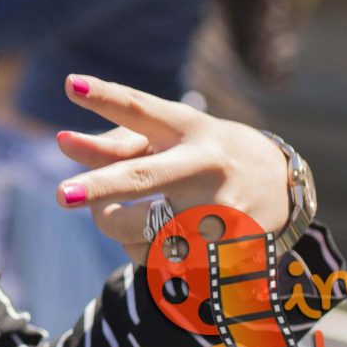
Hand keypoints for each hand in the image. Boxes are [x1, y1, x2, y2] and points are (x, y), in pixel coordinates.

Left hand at [48, 74, 291, 264]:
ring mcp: (218, 212)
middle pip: (143, 178)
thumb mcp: (168, 137)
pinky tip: (165, 238)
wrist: (284, 188)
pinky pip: (156, 261)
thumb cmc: (206, 153)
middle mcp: (205, 167)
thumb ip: (114, 143)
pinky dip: (144, 252)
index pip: (141, 109)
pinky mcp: (225, 253)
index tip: (70, 85)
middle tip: (63, 195)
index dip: (105, 96)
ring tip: (134, 213)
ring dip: (116, 225)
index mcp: (188, 129)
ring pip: (137, 230)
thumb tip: (62, 144)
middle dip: (101, 188)